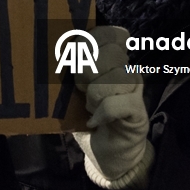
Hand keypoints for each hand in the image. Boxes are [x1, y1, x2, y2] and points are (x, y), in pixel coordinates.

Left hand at [72, 26, 153, 189]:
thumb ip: (69, 71)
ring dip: (94, 97)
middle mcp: (126, 69)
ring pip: (112, 79)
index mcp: (111, 60)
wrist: (109, 155)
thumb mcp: (73, 92)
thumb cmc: (87, 119)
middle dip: (87, 73)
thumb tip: (51, 51)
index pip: (106, 34)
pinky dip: (101, 114)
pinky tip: (95, 121)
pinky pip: (117, 104)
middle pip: (108, 54)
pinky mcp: (138, 111)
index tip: (77, 63)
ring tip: (91, 107)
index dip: (89, 43)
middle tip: (83, 91)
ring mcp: (135, 90)